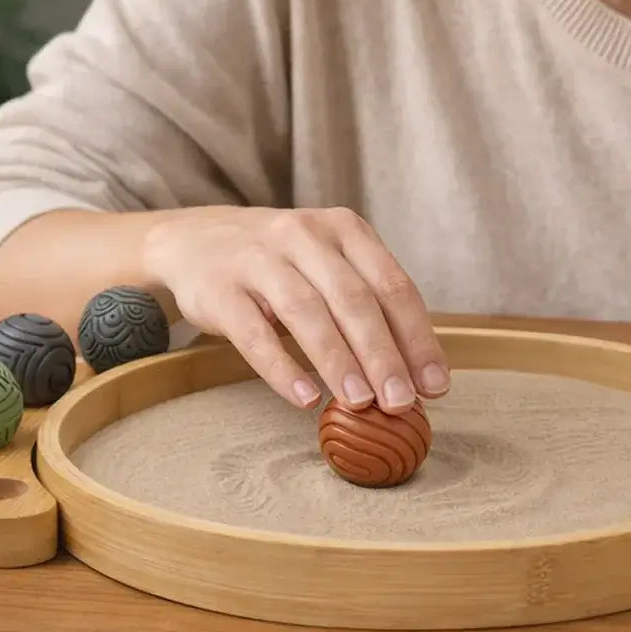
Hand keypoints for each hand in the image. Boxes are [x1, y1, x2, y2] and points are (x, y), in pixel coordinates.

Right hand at [140, 205, 449, 412]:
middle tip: (402, 402)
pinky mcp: (219, 288)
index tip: (435, 385)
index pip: (392, 284)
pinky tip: (305, 398)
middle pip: (354, 299)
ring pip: (307, 312)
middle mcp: (305, 235)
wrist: (195, 239)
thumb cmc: (282, 263)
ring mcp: (259, 258)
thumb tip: (414, 375)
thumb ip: (368, 306)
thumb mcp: (328, 264)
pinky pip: (254, 332)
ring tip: (360, 403)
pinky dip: (282, 367)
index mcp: (345, 229)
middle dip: (383, 354)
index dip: (418, 337)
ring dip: (338, 361)